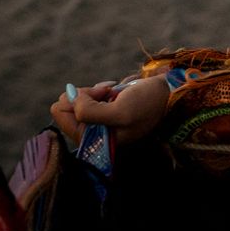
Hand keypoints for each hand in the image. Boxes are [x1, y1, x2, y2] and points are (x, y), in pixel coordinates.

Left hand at [48, 75, 169, 146]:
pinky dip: (99, 89)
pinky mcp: (103, 111)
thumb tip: (70, 98)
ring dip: (94, 91)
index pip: (60, 114)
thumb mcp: (120, 112)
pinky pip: (88, 95)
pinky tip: (114, 90)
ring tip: (113, 93)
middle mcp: (91, 134)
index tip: (100, 98)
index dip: (77, 100)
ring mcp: (97, 122)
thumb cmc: (148, 104)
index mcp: (92, 141)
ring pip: (76, 98)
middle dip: (85, 95)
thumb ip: (90, 111)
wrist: (169, 94)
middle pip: (66, 105)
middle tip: (107, 94)